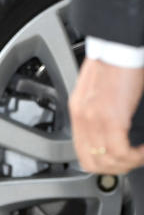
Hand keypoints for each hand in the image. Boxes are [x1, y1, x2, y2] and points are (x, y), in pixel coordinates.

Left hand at [69, 57, 143, 173]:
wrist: (118, 47)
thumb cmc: (113, 63)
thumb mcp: (98, 89)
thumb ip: (99, 109)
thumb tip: (110, 126)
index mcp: (78, 110)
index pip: (82, 152)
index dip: (102, 163)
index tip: (118, 161)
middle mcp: (82, 117)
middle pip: (92, 162)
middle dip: (115, 168)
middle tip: (131, 162)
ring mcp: (95, 119)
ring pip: (109, 161)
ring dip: (128, 163)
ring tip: (140, 155)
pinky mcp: (111, 118)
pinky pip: (121, 152)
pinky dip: (135, 156)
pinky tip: (143, 151)